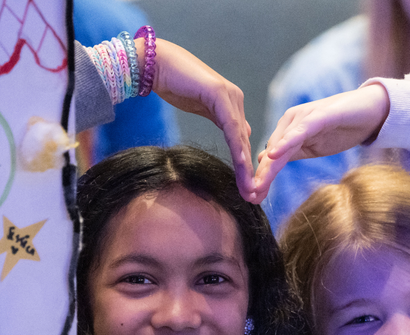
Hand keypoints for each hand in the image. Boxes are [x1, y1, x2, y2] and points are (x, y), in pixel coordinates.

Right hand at [145, 38, 254, 201]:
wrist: (157, 65)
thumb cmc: (174, 84)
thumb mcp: (200, 108)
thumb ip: (218, 120)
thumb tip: (235, 134)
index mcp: (232, 104)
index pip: (242, 140)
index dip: (245, 166)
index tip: (247, 189)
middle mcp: (235, 99)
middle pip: (245, 141)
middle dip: (249, 171)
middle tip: (253, 196)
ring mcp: (230, 96)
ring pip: (241, 136)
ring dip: (246, 164)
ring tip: (248, 187)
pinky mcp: (220, 94)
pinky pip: (231, 126)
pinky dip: (237, 146)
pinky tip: (241, 164)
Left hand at [253, 84, 390, 199]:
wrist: (372, 111)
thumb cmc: (343, 128)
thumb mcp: (314, 147)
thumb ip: (292, 153)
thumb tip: (266, 161)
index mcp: (288, 130)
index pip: (271, 158)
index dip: (262, 178)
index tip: (251, 198)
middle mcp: (290, 121)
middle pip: (271, 153)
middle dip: (261, 176)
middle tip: (250, 196)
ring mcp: (303, 117)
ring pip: (281, 144)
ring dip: (268, 166)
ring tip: (257, 184)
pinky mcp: (318, 116)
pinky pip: (299, 131)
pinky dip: (286, 143)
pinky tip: (274, 155)